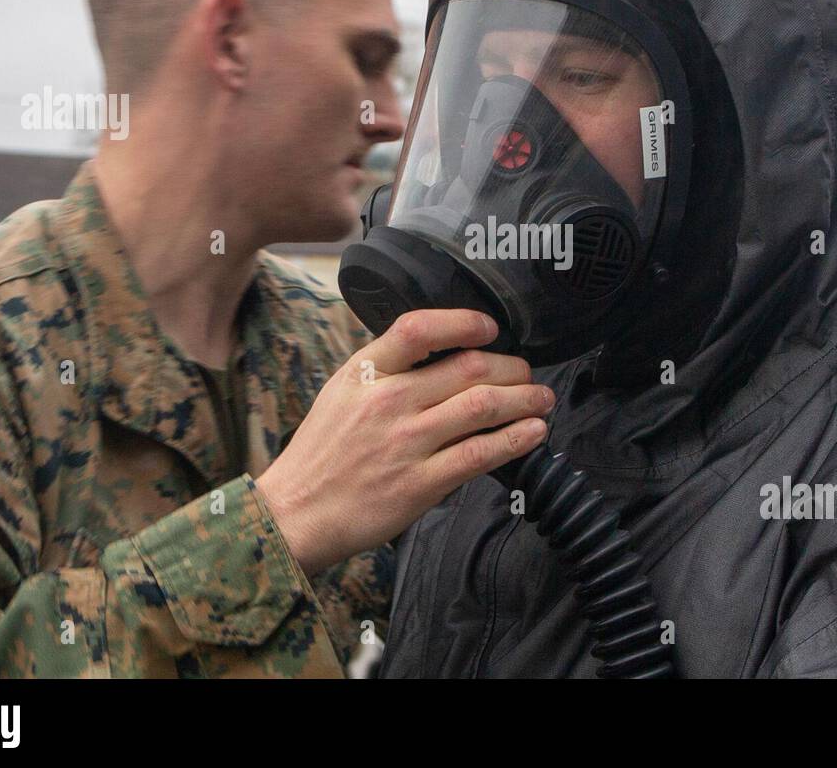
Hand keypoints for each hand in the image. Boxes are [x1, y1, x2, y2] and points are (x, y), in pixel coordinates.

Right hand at [256, 309, 551, 574]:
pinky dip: (514, 439)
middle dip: (511, 367)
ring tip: (542, 398)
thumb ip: (386, 369)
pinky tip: (532, 433)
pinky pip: (479, 453)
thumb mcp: (341, 392)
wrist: (295, 513)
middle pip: (467, 367)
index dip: (463, 322)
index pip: (418, 328)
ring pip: (482, 406)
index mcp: (364, 373)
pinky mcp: (420, 483)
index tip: (490, 327)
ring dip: (524, 399)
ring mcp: (406, 443)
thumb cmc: (322, 453)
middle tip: (526, 372)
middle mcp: (387, 402)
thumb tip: (444, 351)